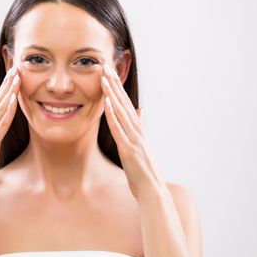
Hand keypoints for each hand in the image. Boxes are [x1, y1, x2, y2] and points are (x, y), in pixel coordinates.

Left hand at [100, 65, 163, 199]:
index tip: (109, 72)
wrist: (152, 190)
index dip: (117, 87)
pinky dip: (113, 114)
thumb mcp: (142, 145)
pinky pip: (119, 128)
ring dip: (112, 93)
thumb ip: (140, 126)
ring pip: (121, 111)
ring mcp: (134, 139)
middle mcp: (137, 130)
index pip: (126, 103)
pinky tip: (107, 102)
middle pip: (124, 102)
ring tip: (104, 77)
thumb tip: (140, 109)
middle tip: (105, 66)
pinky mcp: (129, 149)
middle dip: (114, 84)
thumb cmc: (145, 171)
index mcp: (139, 130)